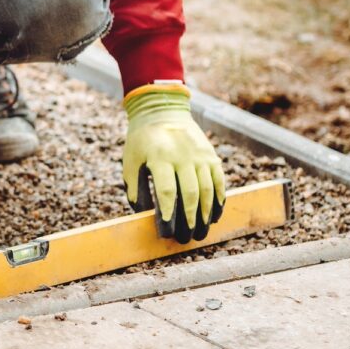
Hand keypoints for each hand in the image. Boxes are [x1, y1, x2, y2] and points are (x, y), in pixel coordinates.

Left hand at [122, 84, 225, 242]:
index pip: (167, 189)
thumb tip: (142, 215)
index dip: (169, 211)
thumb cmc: (142, 140)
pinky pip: (218, 181)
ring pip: (207, 189)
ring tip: (201, 231)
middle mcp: (183, 156)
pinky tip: (215, 215)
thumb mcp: (130, 160)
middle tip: (186, 238)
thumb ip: (135, 186)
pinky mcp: (211, 155)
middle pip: (190, 193)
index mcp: (160, 156)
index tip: (167, 229)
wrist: (162, 110)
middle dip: (189, 218)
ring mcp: (200, 155)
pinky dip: (218, 199)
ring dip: (205, 214)